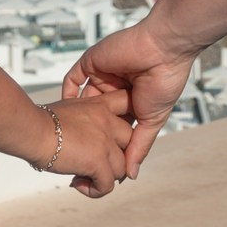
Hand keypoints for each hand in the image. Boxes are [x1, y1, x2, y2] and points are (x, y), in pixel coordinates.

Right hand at [40, 90, 135, 197]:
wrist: (32, 129)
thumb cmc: (42, 120)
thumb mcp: (70, 108)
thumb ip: (85, 119)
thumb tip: (86, 140)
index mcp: (101, 105)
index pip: (129, 104)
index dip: (128, 123)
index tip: (116, 138)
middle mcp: (108, 122)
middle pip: (132, 142)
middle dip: (120, 157)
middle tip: (101, 165)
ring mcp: (105, 142)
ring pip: (122, 168)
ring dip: (105, 177)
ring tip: (84, 177)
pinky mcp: (98, 161)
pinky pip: (107, 185)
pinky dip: (94, 190)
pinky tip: (78, 184)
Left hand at [66, 22, 197, 178]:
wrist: (162, 49)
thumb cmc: (163, 83)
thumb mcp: (152, 121)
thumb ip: (138, 147)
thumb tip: (129, 176)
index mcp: (131, 104)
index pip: (112, 129)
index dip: (105, 145)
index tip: (95, 165)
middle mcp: (114, 91)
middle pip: (94, 117)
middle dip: (86, 134)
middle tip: (74, 153)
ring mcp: (102, 76)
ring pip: (82, 101)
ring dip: (73, 116)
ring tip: (63, 135)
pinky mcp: (91, 63)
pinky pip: (73, 80)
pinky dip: (67, 94)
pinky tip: (65, 110)